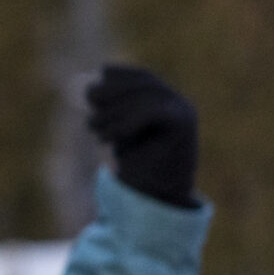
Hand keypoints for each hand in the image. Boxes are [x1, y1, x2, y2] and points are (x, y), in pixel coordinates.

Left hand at [87, 64, 198, 208]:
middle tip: (90, 105)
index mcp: (167, 102)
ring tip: (95, 130)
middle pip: (143, 83)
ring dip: (113, 112)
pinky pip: (152, 112)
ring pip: (145, 97)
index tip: (95, 87)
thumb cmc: (138, 167)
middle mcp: (179, 103)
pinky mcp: (184, 125)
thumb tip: (89, 88)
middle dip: (111, 92)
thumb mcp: (118, 132)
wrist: (157, 199)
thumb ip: (109, 109)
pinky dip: (126, 122)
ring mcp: (184, 112)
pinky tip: (108, 138)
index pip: (141, 77)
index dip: (118, 76)